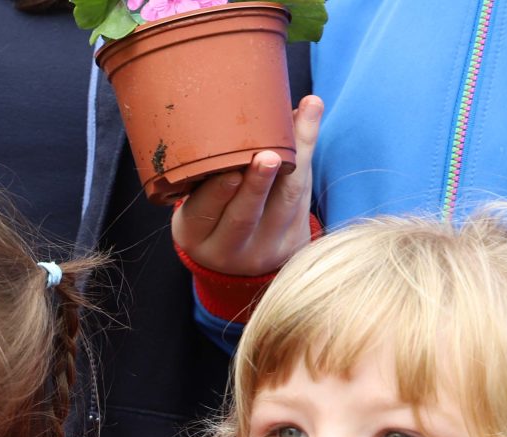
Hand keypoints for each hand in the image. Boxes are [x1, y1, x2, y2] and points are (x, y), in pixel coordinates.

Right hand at [171, 95, 322, 277]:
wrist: (239, 260)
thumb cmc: (210, 216)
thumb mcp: (195, 205)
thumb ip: (205, 171)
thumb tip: (221, 107)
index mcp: (195, 238)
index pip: (203, 215)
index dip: (217, 194)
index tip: (229, 172)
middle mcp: (229, 250)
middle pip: (244, 216)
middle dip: (258, 185)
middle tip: (269, 157)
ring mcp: (265, 250)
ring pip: (285, 202)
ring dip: (296, 159)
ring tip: (304, 118)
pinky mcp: (294, 244)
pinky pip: (304, 196)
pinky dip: (308, 155)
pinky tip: (311, 118)